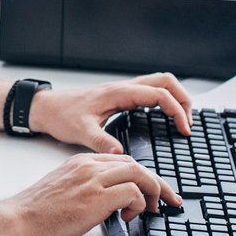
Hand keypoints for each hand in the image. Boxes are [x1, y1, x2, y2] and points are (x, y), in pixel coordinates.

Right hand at [5, 154, 180, 235]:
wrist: (17, 220)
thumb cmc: (35, 212)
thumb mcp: (63, 189)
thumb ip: (87, 187)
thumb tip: (110, 202)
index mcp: (80, 162)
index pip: (122, 160)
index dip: (141, 176)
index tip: (151, 190)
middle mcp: (88, 166)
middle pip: (135, 164)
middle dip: (157, 182)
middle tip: (167, 200)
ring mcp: (92, 180)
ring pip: (138, 174)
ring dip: (152, 192)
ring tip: (152, 209)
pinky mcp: (95, 198)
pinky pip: (132, 193)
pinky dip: (138, 205)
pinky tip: (128, 217)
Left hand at [27, 74, 193, 152]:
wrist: (46, 108)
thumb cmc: (61, 115)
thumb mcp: (80, 131)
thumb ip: (101, 142)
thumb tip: (119, 153)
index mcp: (118, 93)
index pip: (159, 95)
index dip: (177, 111)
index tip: (184, 130)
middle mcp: (123, 88)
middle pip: (165, 81)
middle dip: (183, 99)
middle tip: (189, 123)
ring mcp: (122, 90)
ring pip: (159, 83)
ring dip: (175, 97)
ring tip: (182, 119)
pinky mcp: (119, 96)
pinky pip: (149, 91)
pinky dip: (163, 100)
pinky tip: (163, 117)